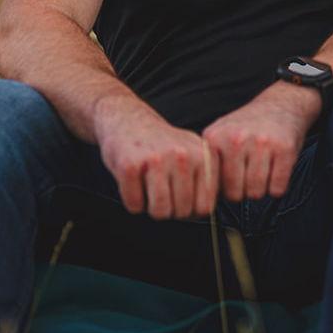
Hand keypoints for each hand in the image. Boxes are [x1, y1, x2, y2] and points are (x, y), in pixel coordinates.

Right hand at [96, 102, 217, 219]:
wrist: (128, 120)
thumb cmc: (161, 143)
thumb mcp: (192, 153)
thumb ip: (204, 180)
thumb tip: (204, 213)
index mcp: (203, 155)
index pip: (205, 206)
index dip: (190, 212)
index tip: (182, 203)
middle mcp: (183, 156)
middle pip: (182, 212)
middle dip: (169, 210)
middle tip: (161, 191)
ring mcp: (157, 159)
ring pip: (160, 211)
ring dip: (151, 208)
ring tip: (149, 188)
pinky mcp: (130, 165)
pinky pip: (135, 205)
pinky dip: (132, 201)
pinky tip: (135, 182)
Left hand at [202, 80, 318, 200]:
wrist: (280, 104)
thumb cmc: (247, 128)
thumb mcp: (220, 136)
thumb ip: (209, 163)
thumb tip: (205, 200)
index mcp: (214, 137)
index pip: (211, 186)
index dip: (221, 190)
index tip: (229, 183)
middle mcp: (236, 139)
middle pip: (235, 194)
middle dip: (243, 191)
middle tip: (249, 176)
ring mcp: (261, 142)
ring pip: (256, 193)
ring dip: (261, 189)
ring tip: (261, 172)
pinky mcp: (285, 148)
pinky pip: (278, 188)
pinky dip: (278, 186)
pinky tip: (275, 170)